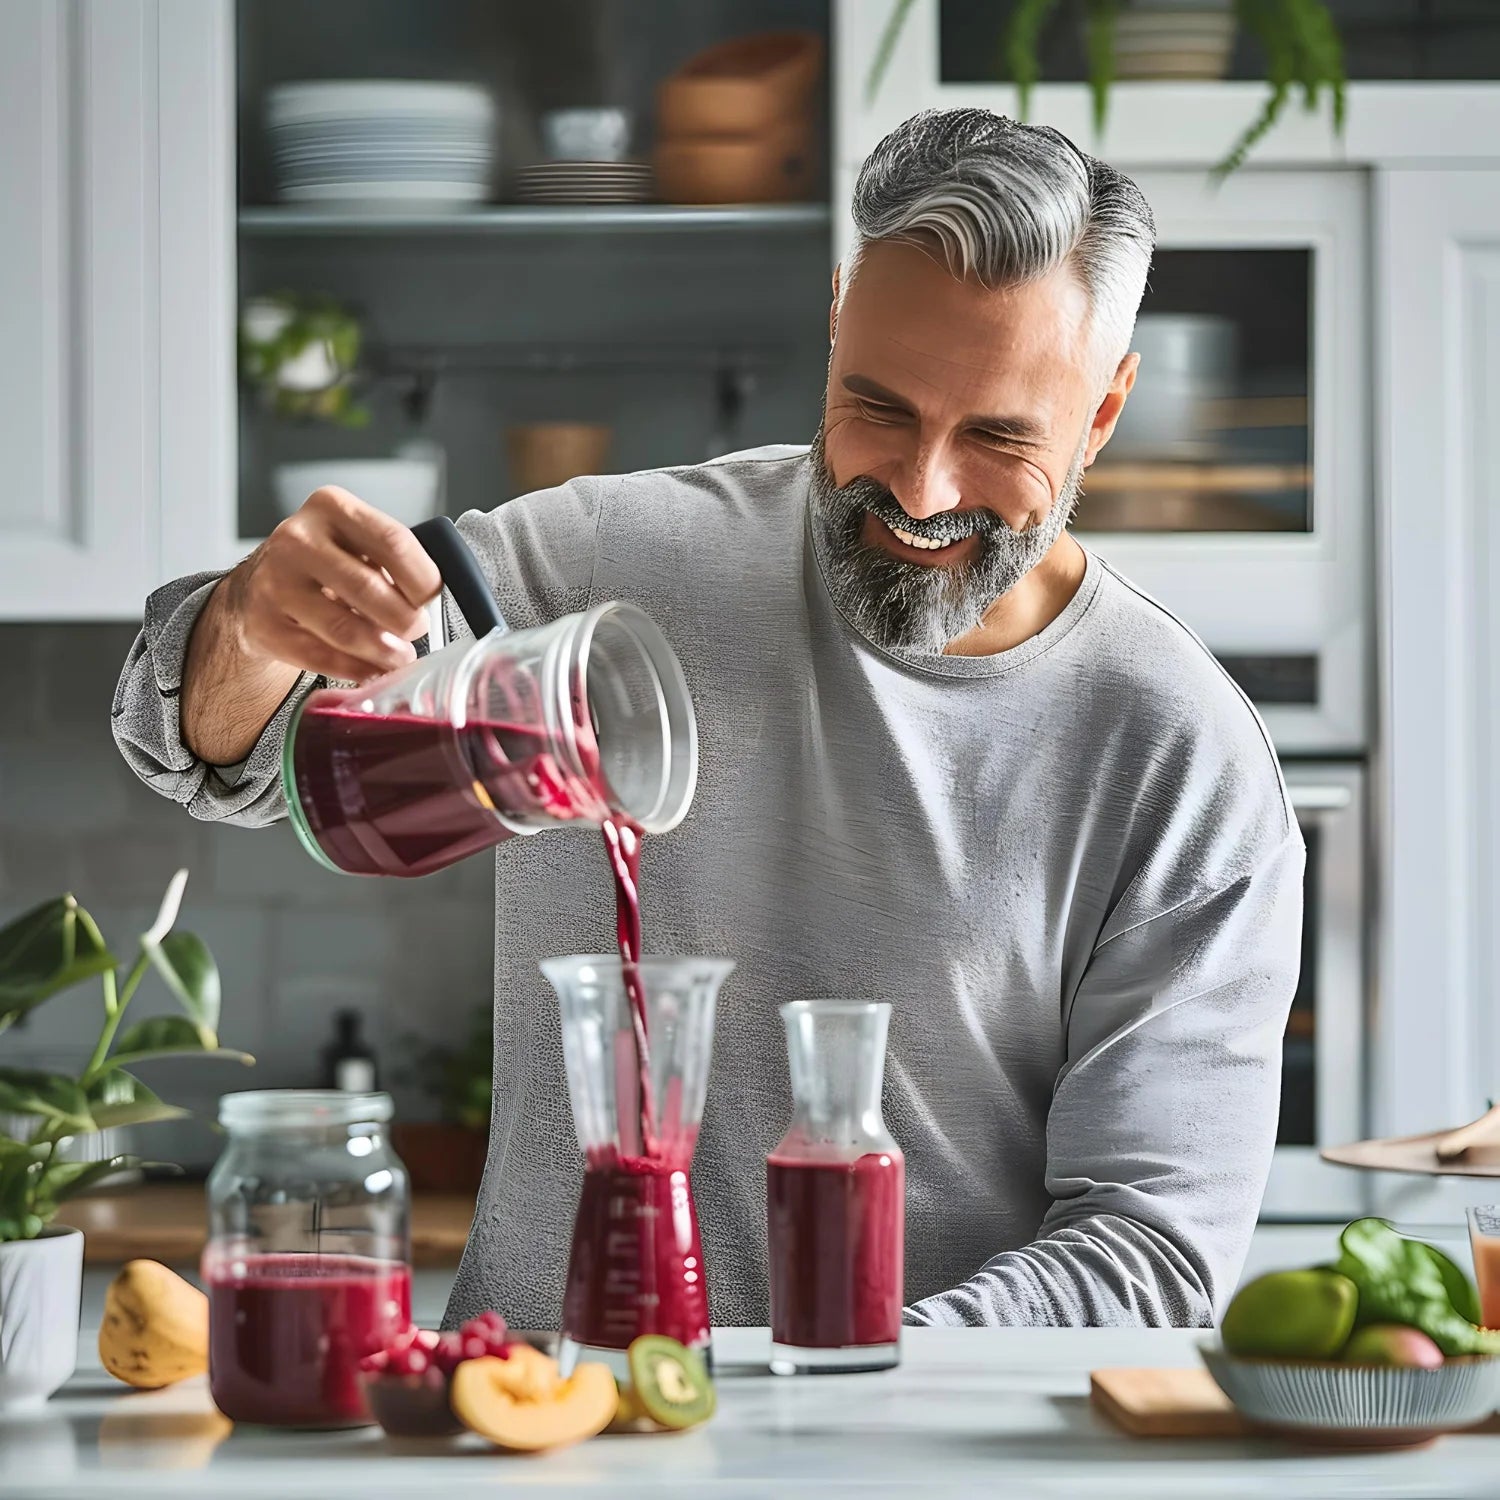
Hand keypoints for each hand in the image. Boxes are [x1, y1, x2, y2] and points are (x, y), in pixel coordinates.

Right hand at [224, 486, 443, 681]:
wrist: (260, 583)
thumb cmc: (325, 562)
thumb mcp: (357, 542)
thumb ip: (394, 561)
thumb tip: (437, 602)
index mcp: (332, 507)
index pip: (394, 541)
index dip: (423, 579)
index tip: (433, 600)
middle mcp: (298, 540)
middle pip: (369, 588)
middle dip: (405, 620)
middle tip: (418, 631)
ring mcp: (275, 583)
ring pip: (344, 629)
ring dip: (383, 651)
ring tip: (400, 656)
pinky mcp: (263, 624)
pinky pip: (320, 657)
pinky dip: (355, 669)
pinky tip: (372, 670)